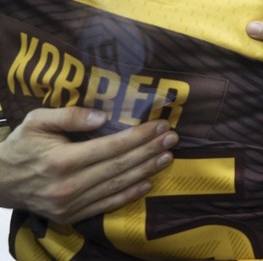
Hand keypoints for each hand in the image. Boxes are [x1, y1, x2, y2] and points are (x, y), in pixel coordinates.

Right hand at [0, 107, 176, 223]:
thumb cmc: (21, 146)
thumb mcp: (37, 121)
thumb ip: (69, 116)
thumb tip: (103, 117)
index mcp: (61, 160)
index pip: (111, 147)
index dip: (139, 136)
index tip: (160, 125)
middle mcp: (68, 185)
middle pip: (119, 166)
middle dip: (149, 151)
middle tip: (172, 138)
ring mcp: (70, 204)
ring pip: (117, 186)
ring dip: (146, 171)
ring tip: (167, 156)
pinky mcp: (70, 216)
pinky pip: (106, 205)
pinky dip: (129, 195)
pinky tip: (148, 182)